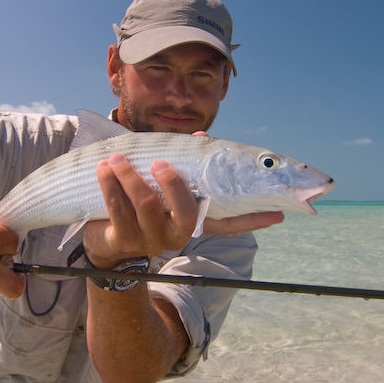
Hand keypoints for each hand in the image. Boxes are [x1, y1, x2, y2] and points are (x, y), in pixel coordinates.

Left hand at [82, 154, 285, 266]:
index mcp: (192, 220)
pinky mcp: (123, 242)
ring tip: (118, 159)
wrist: (103, 243)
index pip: (229, 222)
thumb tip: (201, 139)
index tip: (280, 213)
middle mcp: (176, 234)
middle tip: (161, 164)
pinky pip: (118, 211)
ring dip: (131, 178)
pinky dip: (110, 186)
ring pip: (147, 207)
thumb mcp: (161, 184)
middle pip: (185, 213)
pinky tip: (104, 169)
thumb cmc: (140, 203)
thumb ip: (183, 163)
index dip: (254, 219)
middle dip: (173, 185)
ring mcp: (150, 240)